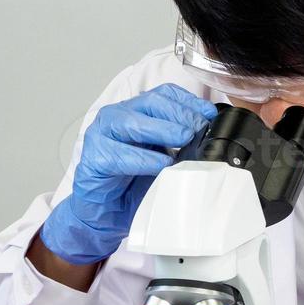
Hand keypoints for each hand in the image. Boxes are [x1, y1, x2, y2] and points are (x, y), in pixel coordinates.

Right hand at [40, 84, 215, 264]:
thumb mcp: (164, 156)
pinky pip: (120, 155)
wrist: (106, 210)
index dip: (189, 101)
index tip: (210, 114)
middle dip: (179, 114)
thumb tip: (208, 138)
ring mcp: (101, 135)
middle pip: (150, 102)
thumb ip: (180, 143)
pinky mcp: (93, 158)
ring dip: (162, 129)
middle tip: (199, 128)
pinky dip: (144, 159)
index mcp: (135, 112)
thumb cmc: (134, 181)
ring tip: (184, 138)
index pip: (163, 94)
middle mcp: (117, 116)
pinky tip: (161, 164)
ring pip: (131, 123)